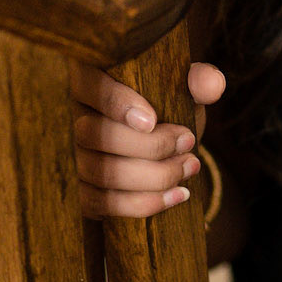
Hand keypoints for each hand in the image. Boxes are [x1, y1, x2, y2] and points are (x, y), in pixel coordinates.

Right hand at [69, 59, 226, 218]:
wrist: (158, 146)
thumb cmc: (164, 108)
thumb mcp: (181, 91)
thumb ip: (197, 81)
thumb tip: (212, 83)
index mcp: (89, 78)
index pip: (90, 87)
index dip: (116, 104)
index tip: (152, 120)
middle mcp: (68, 116)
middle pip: (93, 134)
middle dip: (148, 145)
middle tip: (189, 143)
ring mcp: (69, 157)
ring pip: (99, 172)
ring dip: (153, 176)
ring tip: (190, 167)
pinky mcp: (78, 191)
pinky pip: (101, 203)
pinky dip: (143, 203)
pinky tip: (178, 195)